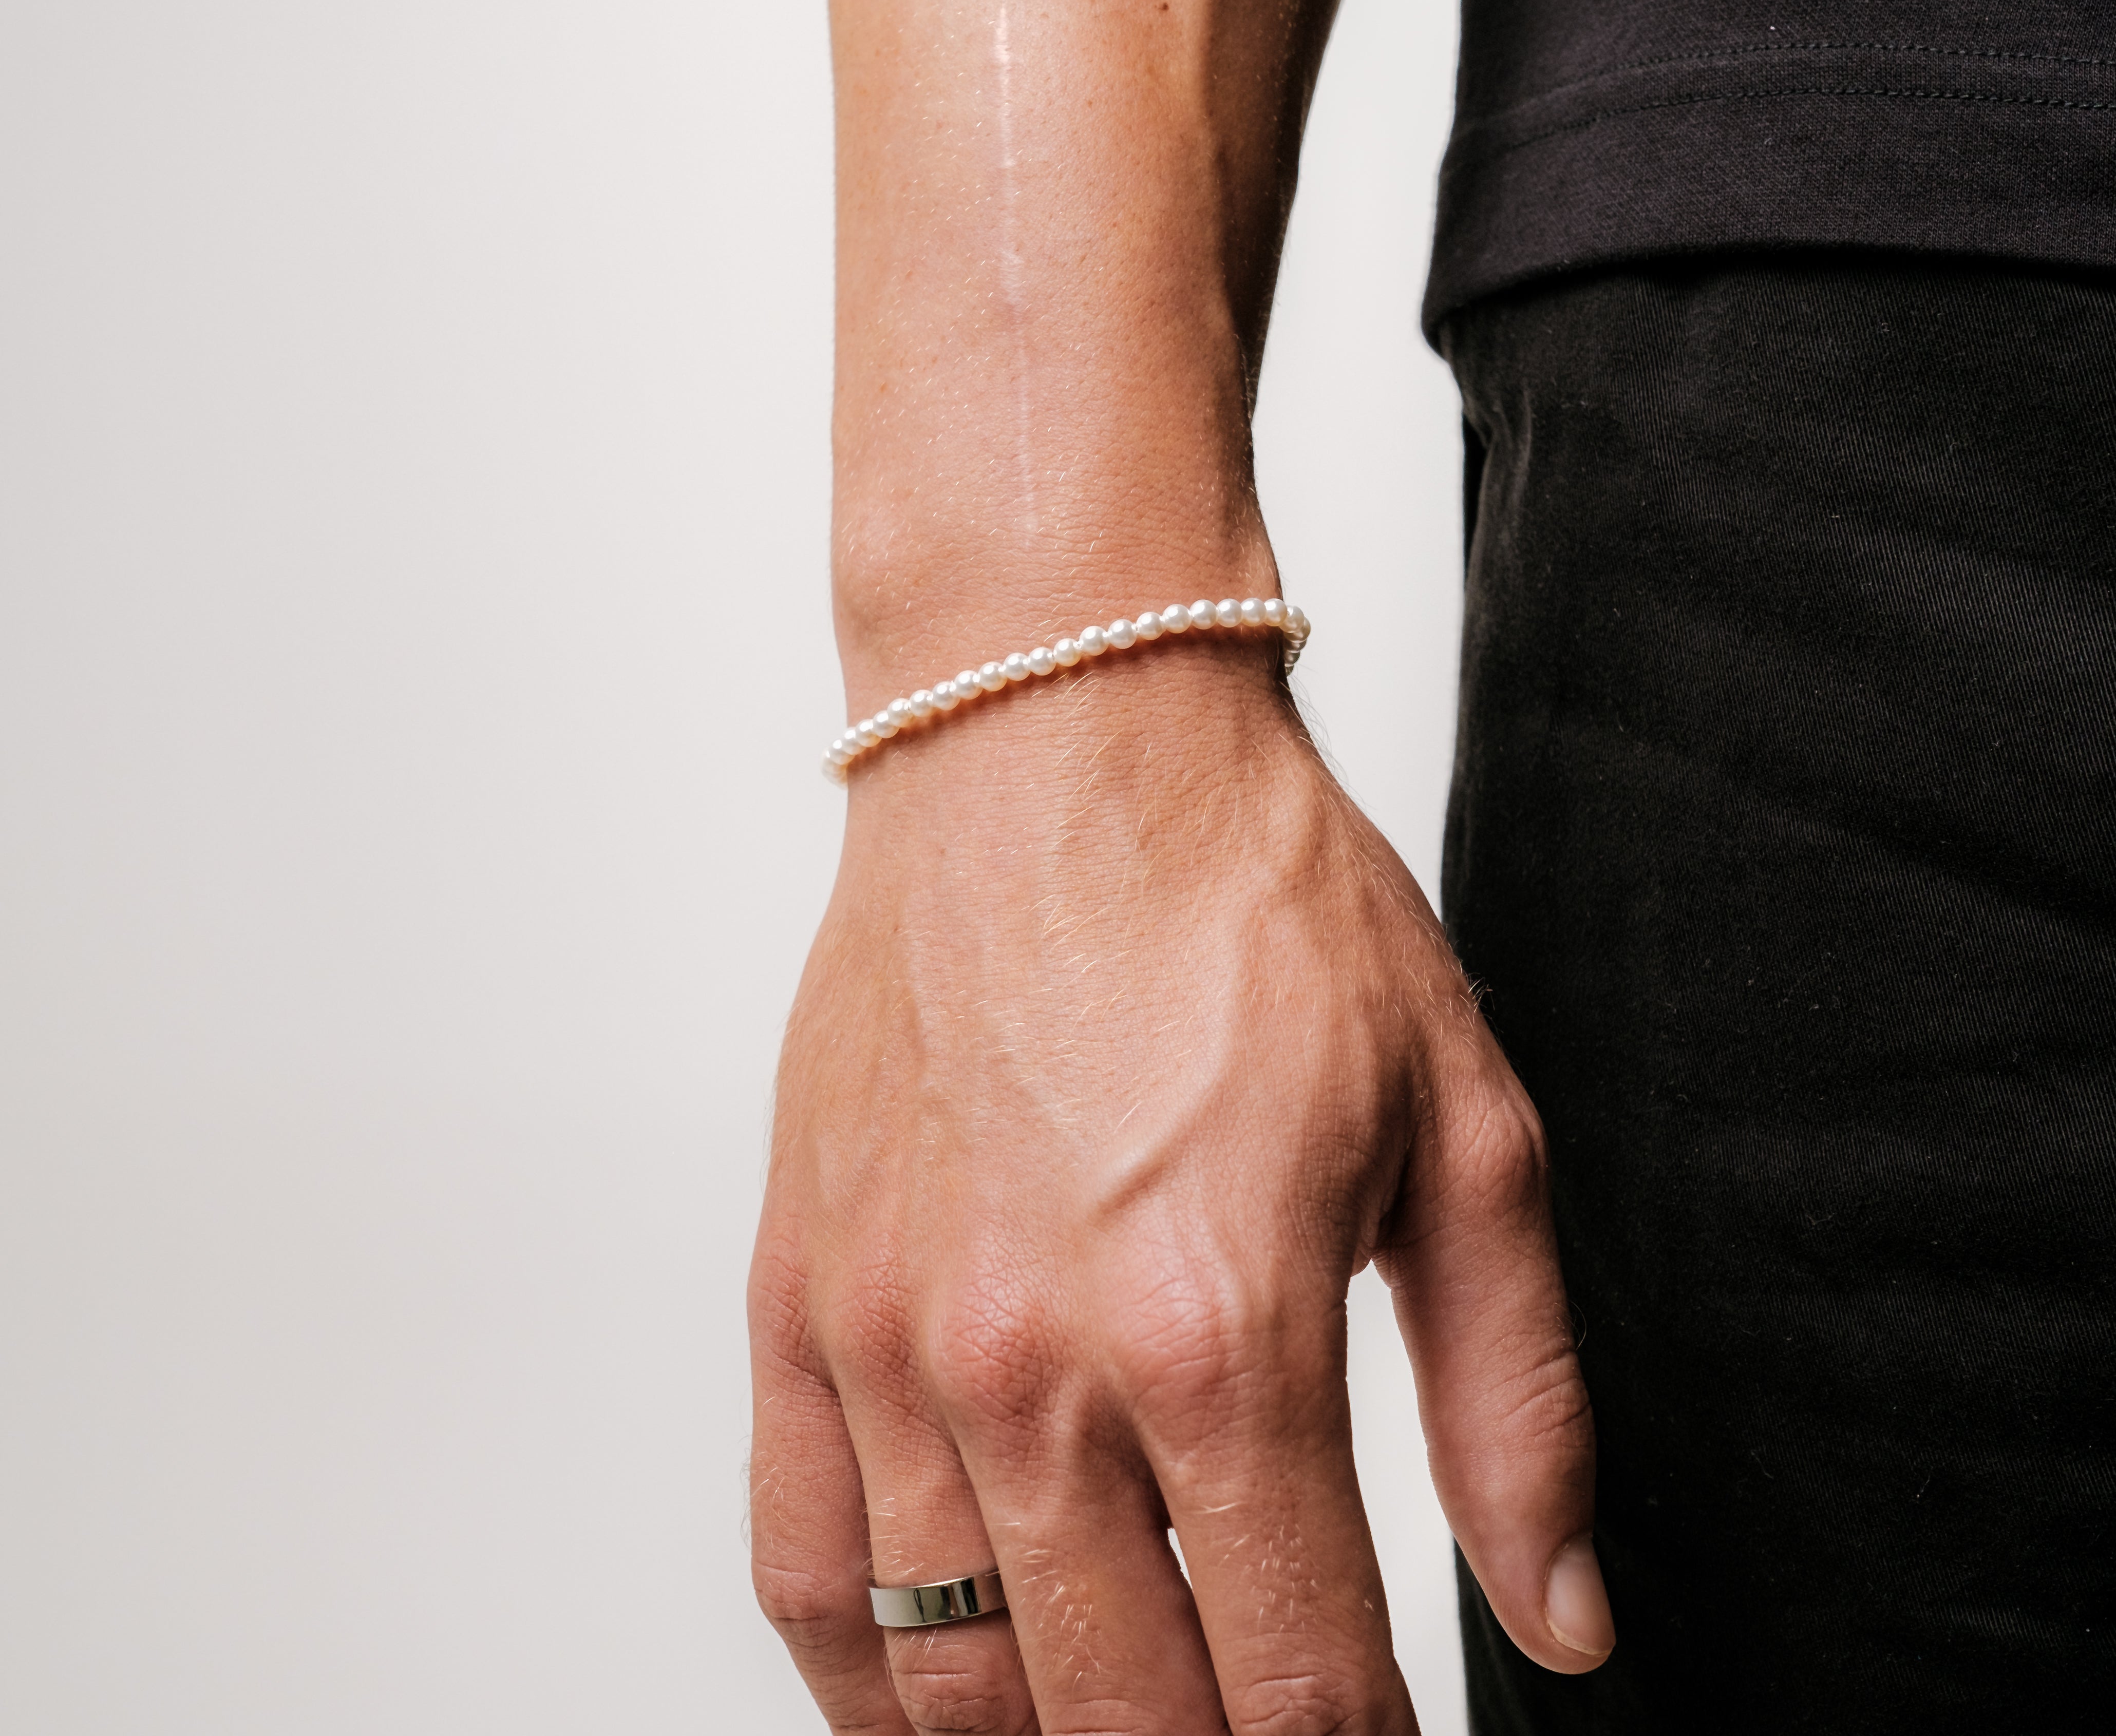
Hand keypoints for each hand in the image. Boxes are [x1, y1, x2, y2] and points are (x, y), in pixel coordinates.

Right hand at [749, 645, 1611, 1733]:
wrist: (1056, 736)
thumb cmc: (1251, 898)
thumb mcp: (1463, 1126)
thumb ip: (1517, 1401)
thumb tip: (1564, 1620)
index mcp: (1224, 1332)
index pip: (1304, 1686)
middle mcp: (1034, 1364)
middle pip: (1128, 1722)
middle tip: (1260, 1728)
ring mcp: (890, 1338)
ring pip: (955, 1682)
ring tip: (1129, 1727)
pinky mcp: (797, 1291)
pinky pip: (800, 1570)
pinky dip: (864, 1687)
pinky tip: (938, 1707)